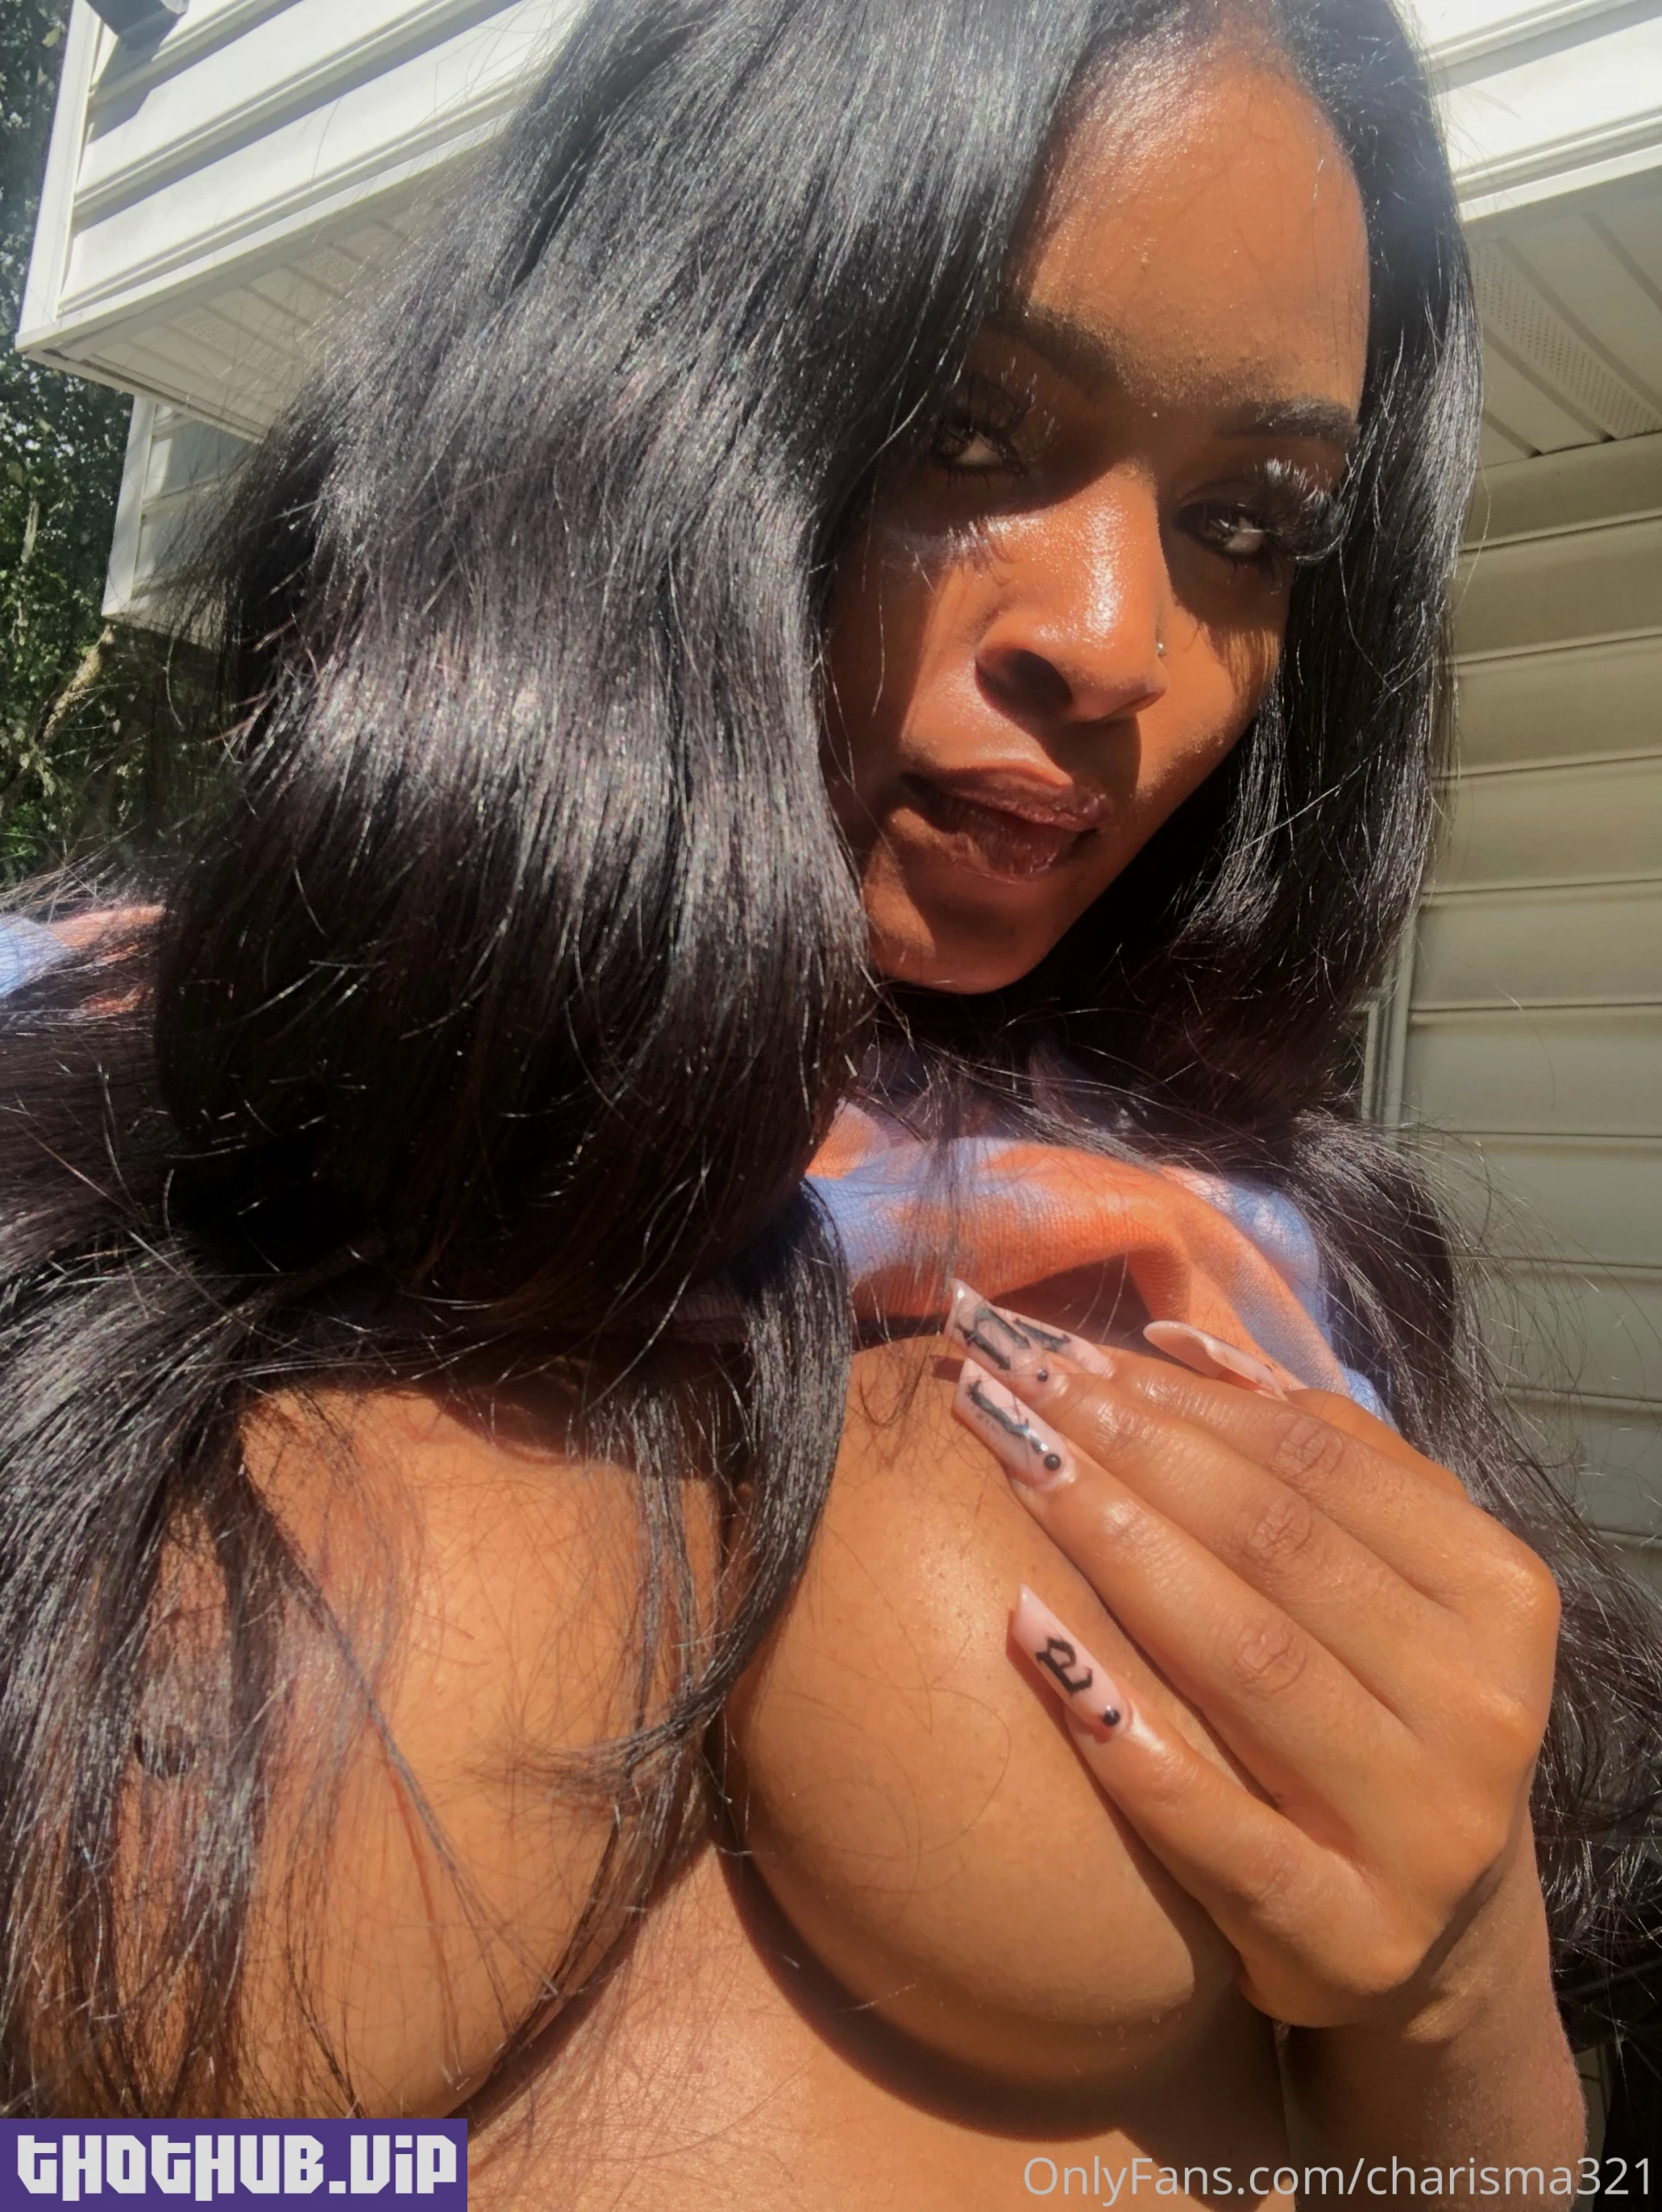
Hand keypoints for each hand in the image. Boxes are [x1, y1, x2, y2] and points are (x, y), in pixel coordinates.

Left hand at [943, 1285, 1562, 2034]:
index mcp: (1497, 1593)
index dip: (1177, 1398)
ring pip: (1247, 1660)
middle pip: (1274, 1545)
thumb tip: (1173, 1341)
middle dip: (1127, 1449)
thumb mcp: (1387, 1580)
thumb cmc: (1382, 1711)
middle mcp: (1479, 1707)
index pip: (1317, 1462)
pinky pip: (1214, 1823)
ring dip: (1114, 1549)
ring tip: (1010, 1468)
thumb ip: (1310, 1454)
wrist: (1437, 1936)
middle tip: (1005, 1386)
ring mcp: (1422, 1829)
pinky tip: (1027, 1636)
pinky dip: (1120, 1731)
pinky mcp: (1345, 1934)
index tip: (1051, 1350)